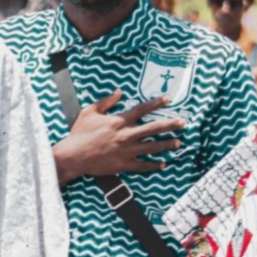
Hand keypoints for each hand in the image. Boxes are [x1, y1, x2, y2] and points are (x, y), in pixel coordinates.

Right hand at [54, 90, 184, 182]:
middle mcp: (127, 135)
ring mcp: (127, 151)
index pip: (142, 109)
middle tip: (183, 123)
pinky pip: (143, 165)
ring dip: (167, 144)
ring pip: (153, 147)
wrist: (73, 156)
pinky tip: (164, 163)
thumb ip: (106, 101)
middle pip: (154, 128)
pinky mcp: (124, 164)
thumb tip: (119, 91)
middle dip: (170, 125)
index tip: (167, 99)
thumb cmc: (79, 133)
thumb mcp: (90, 112)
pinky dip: (154, 164)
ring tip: (178, 143)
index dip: (156, 103)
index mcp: (119, 121)